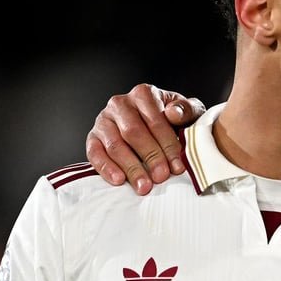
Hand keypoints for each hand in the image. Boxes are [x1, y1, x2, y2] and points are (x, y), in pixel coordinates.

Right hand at [85, 84, 205, 194]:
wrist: (156, 127)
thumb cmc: (174, 121)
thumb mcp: (188, 113)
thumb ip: (186, 110)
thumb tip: (173, 113)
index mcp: (144, 94)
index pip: (155, 121)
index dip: (167, 145)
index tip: (177, 165)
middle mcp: (120, 103)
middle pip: (133, 132)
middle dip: (150, 157)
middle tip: (161, 177)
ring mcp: (103, 120)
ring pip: (115, 145)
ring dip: (131, 167)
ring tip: (144, 186)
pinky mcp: (93, 137)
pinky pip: (94, 153)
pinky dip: (106, 168)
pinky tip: (119, 180)